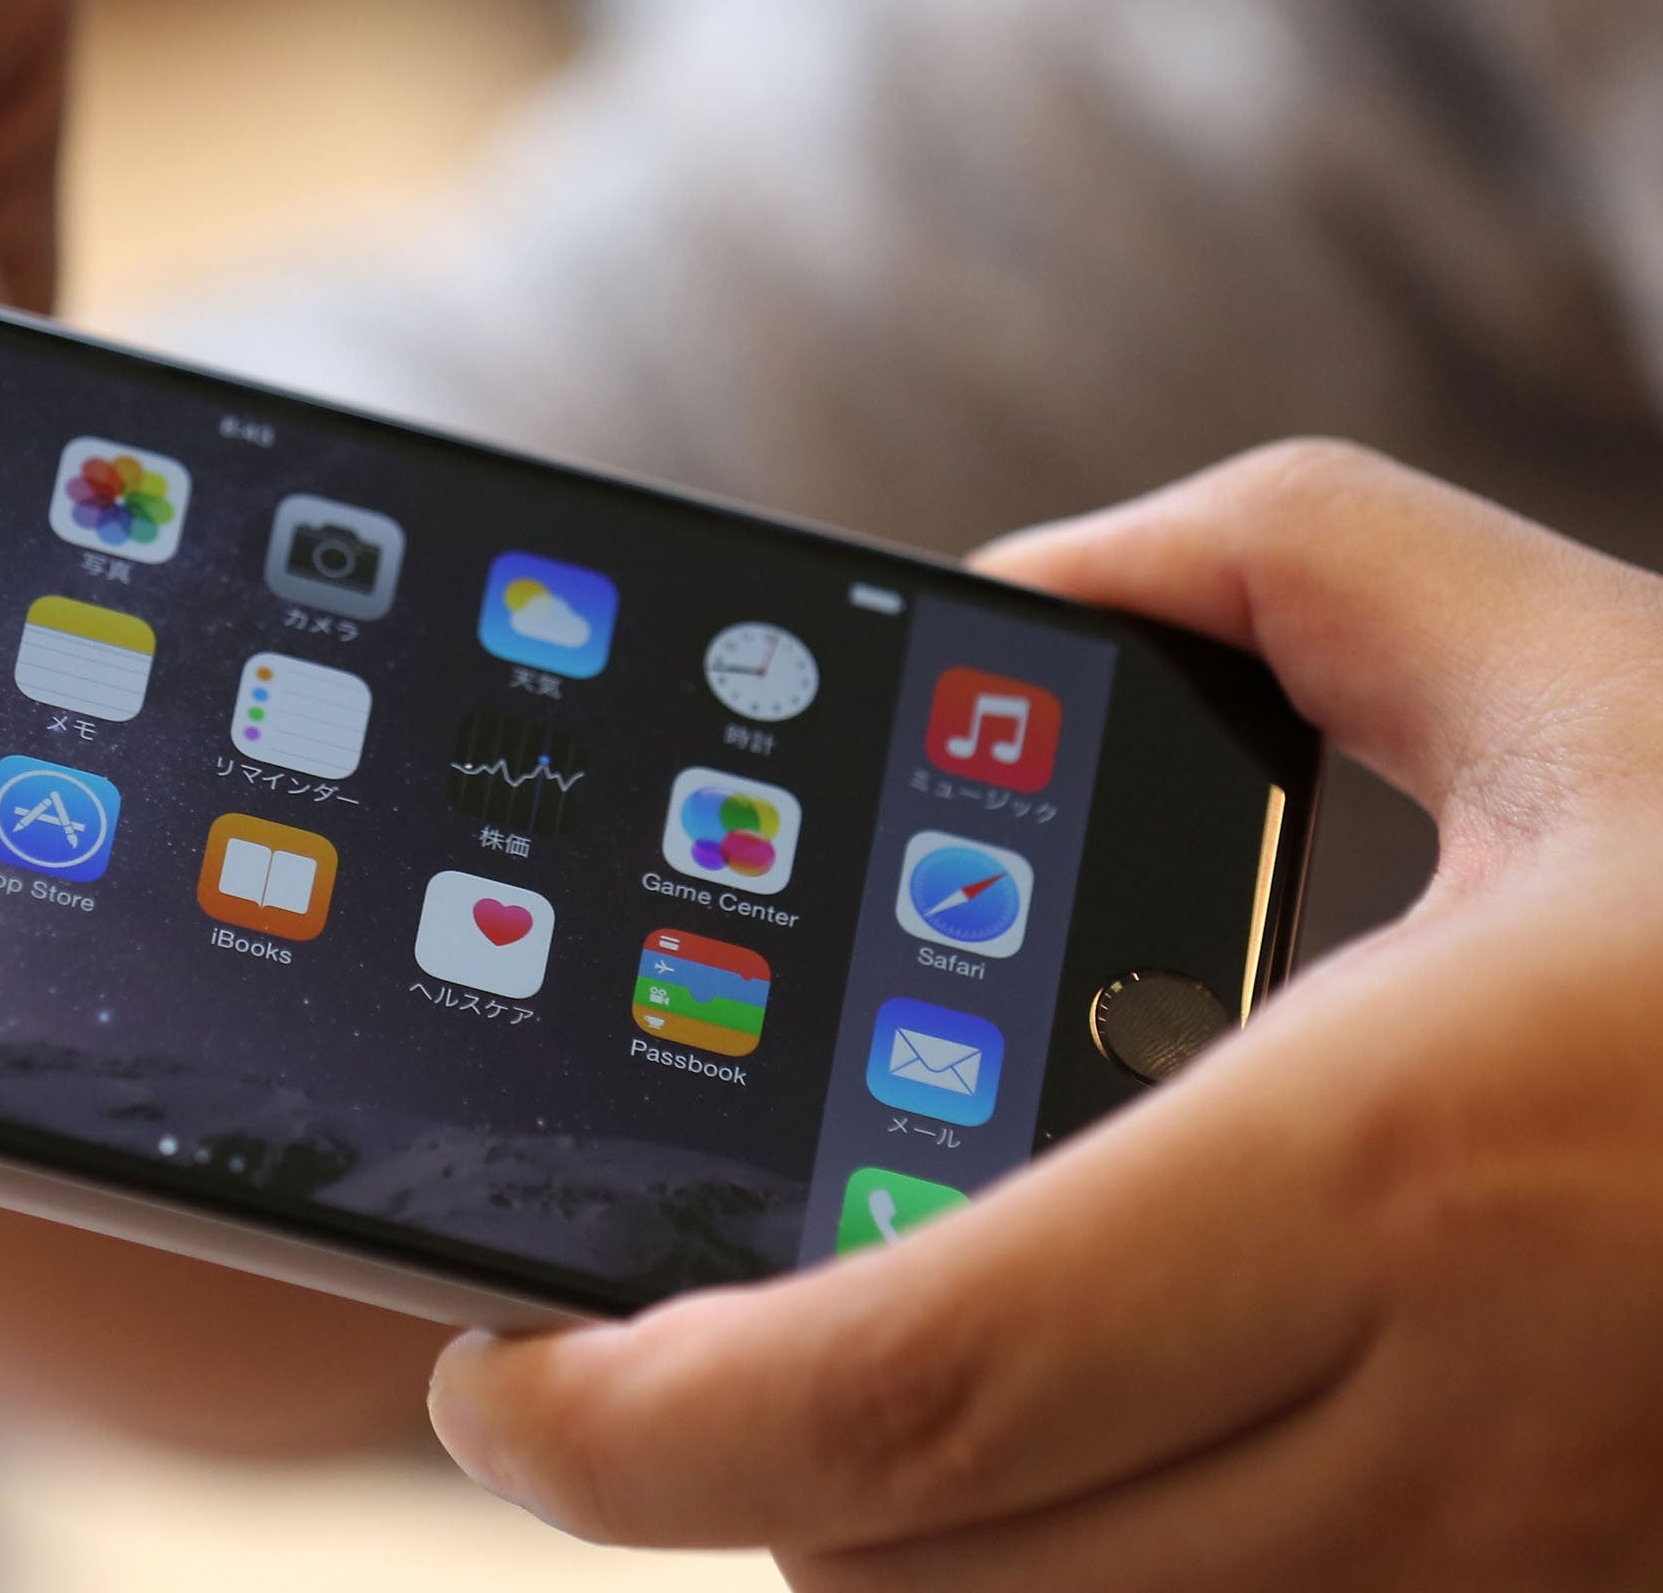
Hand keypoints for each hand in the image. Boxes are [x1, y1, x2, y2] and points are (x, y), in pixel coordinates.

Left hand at [428, 440, 1662, 1587]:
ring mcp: (1512, 1582)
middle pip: (923, 1581)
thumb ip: (1266, 558)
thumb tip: (1011, 597)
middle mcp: (1440, 1439)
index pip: (898, 1395)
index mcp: (1389, 1172)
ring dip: (883, 1557)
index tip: (494, 1373)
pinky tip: (1057, 1458)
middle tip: (631, 1363)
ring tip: (831, 1397)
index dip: (636, 1425)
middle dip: (720, 1493)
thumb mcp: (1577, 660)